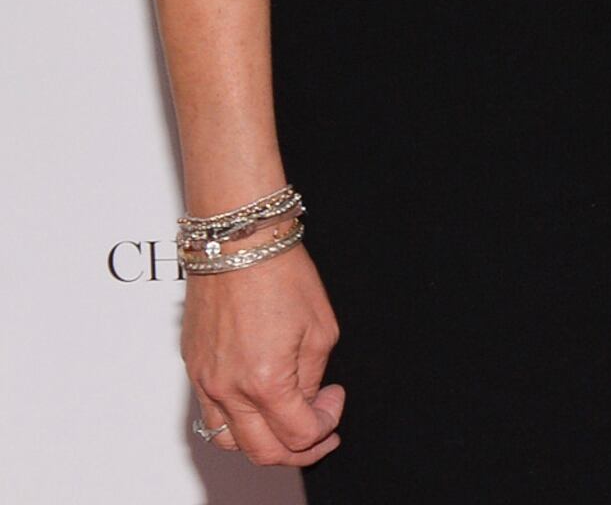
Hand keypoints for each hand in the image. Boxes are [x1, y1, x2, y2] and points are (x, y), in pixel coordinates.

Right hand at [183, 244, 344, 466]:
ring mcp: (203, 381)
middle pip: (261, 451)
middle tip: (321, 428)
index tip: (336, 398)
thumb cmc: (282, 275)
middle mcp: (226, 389)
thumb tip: (305, 402)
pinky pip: (211, 413)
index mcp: (264, 382)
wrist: (238, 242)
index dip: (327, 425)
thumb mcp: (320, 329)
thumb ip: (311, 378)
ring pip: (229, 441)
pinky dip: (239, 420)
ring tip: (290, 418)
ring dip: (263, 440)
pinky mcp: (191, 367)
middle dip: (299, 448)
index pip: (298, 435)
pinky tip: (262, 398)